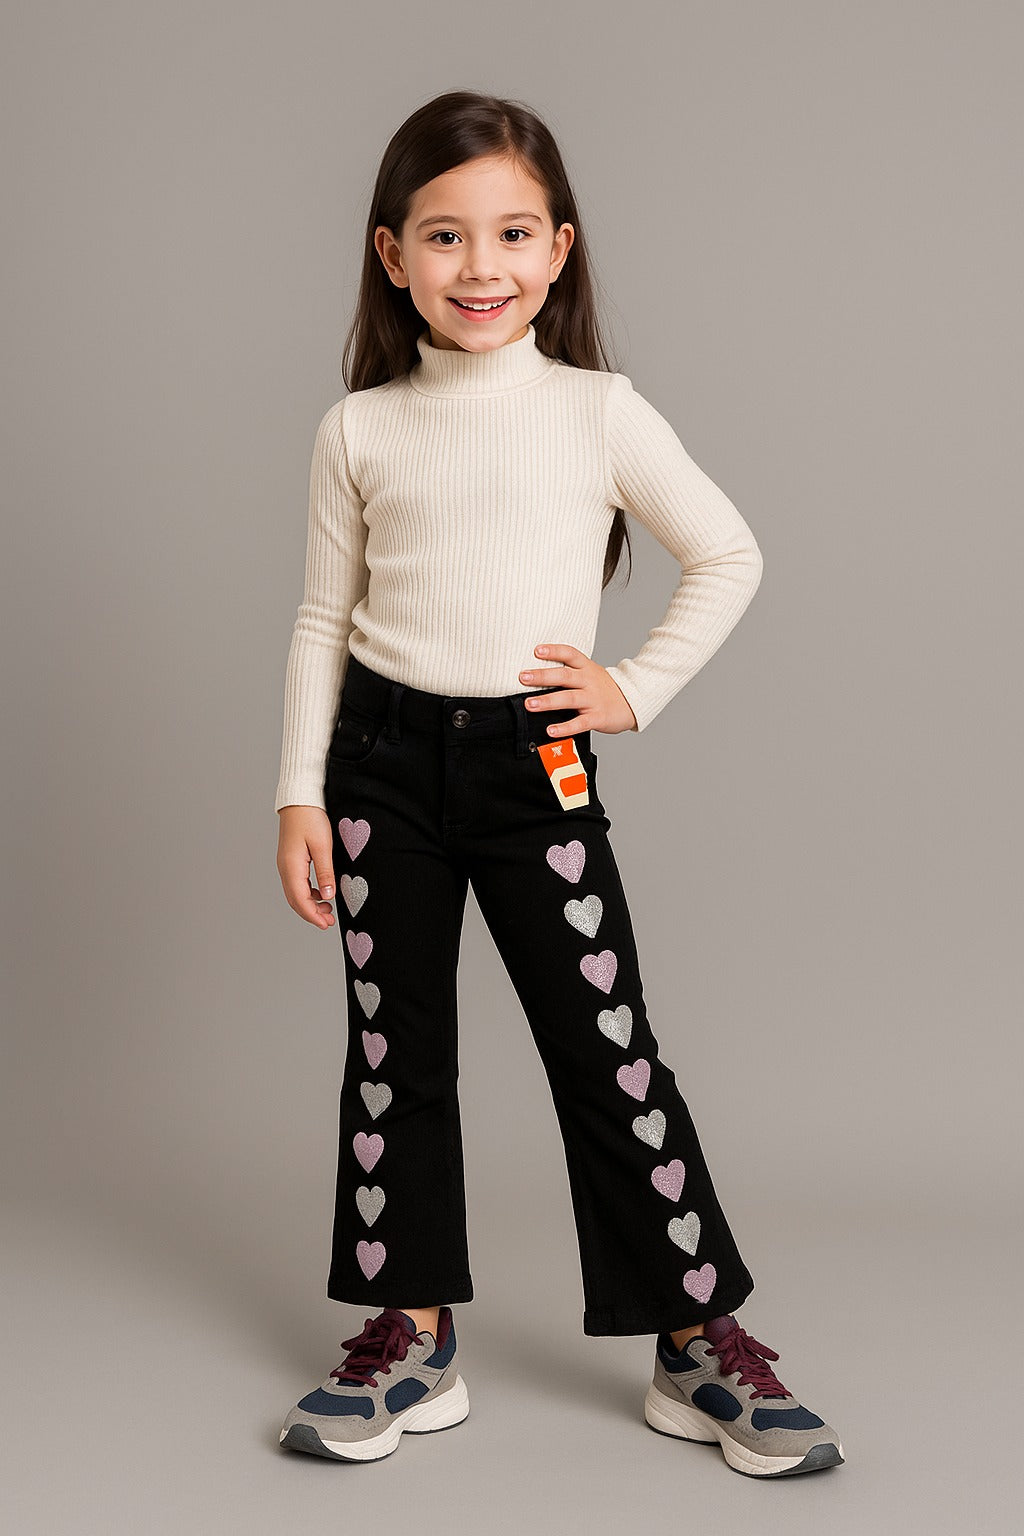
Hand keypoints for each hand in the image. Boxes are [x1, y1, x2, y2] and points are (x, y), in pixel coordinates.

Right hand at [277, 805, 336, 929]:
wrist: (300, 799)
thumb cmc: (311, 818)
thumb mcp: (323, 846)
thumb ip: (325, 872)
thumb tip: (327, 896)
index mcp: (291, 867)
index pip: (300, 900)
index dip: (313, 915)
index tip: (326, 924)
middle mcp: (285, 868)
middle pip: (294, 900)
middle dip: (311, 914)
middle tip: (329, 922)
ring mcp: (285, 864)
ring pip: (295, 893)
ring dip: (309, 905)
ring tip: (327, 909)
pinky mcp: (290, 859)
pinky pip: (296, 883)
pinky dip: (307, 893)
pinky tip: (321, 893)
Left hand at [518, 643, 637, 738]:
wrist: (633, 702)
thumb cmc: (604, 689)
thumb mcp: (590, 673)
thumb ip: (568, 673)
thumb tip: (536, 675)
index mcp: (587, 668)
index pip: (570, 654)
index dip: (554, 651)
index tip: (536, 650)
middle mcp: (589, 681)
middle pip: (565, 676)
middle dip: (542, 676)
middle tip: (523, 677)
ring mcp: (593, 699)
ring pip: (569, 698)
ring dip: (548, 701)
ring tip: (530, 704)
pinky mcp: (597, 718)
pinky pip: (579, 723)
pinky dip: (564, 727)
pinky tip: (551, 730)